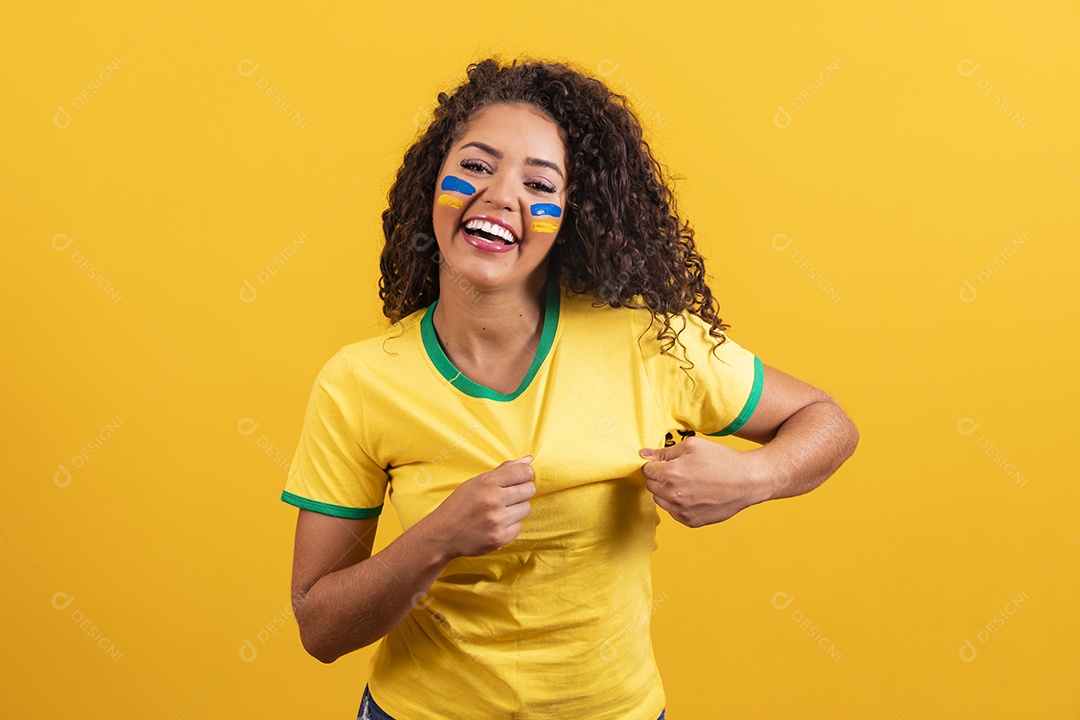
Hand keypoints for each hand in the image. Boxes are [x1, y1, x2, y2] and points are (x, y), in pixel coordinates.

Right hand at [427, 456, 535, 557]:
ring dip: (517, 510)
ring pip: (526, 509)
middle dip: (523, 492)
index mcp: (486, 482)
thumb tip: (529, 459)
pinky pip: (519, 527)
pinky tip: (497, 525)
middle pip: (529, 490)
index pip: (524, 471)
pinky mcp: (499, 538)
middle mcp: (493, 500)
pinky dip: (510, 526)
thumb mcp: (476, 482)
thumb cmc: (459, 505)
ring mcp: (497, 520)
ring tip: (501, 511)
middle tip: (509, 497)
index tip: (520, 480)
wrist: (442, 534)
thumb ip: (504, 470)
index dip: (525, 474)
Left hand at [640, 437, 767, 527]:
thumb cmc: (722, 460)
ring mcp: (681, 511)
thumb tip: (644, 454)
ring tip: (689, 483)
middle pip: (651, 486)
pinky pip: (673, 512)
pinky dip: (678, 503)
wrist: (747, 481)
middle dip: (660, 477)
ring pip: (660, 500)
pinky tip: (694, 494)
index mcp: (671, 474)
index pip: (647, 470)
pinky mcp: (690, 521)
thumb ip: (665, 451)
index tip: (666, 463)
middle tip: (680, 471)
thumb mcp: (692, 445)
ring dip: (668, 491)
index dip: (655, 464)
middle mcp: (673, 495)